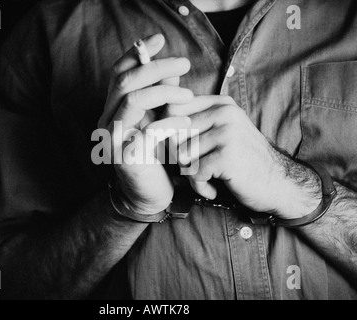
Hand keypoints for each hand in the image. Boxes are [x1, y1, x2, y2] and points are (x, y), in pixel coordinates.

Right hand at [98, 34, 192, 214]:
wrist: (148, 195)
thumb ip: (161, 96)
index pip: (119, 73)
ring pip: (133, 99)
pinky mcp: (124, 155)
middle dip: (156, 67)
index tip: (159, 39)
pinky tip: (186, 122)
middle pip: (125, 81)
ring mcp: (113, 137)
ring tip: (189, 96)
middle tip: (184, 63)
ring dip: (164, 91)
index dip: (137, 53)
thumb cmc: (156, 157)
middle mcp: (107, 120)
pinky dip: (169, 121)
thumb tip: (172, 69)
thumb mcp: (158, 121)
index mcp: (114, 110)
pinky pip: (146, 129)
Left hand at [166, 95, 320, 218]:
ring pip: (182, 155)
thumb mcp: (222, 133)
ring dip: (191, 174)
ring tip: (208, 178)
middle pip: (174, 134)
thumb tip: (154, 122)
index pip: (173, 110)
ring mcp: (226, 132)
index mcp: (220, 104)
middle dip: (180, 158)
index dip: (169, 134)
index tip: (180, 151)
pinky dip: (200, 187)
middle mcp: (223, 113)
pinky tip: (214, 189)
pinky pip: (194, 173)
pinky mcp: (227, 155)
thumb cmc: (243, 161)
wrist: (278, 184)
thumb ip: (196, 122)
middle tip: (197, 170)